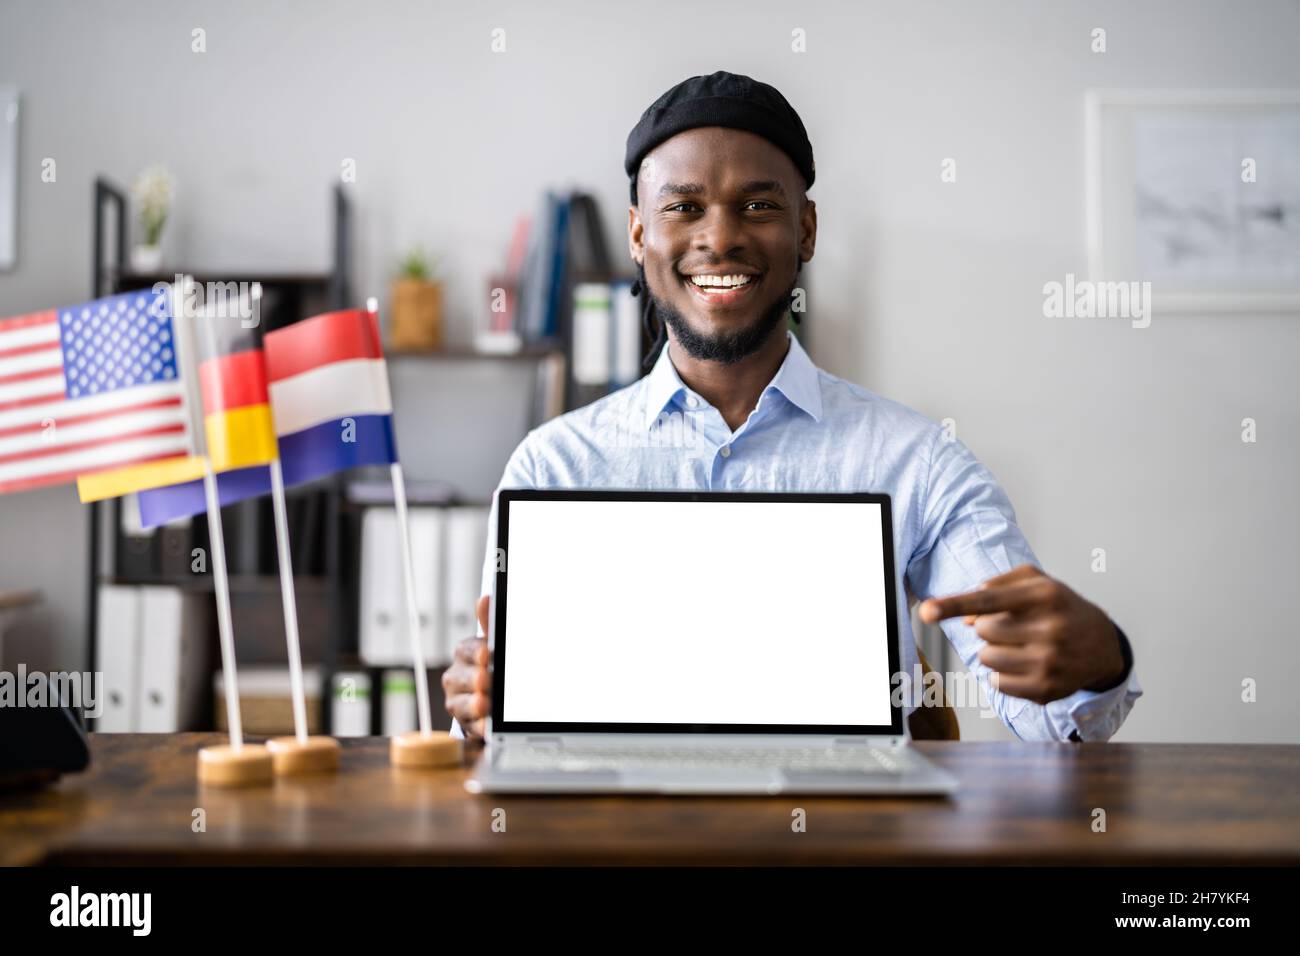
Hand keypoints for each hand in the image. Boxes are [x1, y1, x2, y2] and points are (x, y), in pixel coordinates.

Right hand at [441, 595, 491, 740]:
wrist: (496, 697)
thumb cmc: (495, 664)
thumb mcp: (496, 645)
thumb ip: (491, 624)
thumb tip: (485, 598)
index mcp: (465, 654)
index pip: (464, 649)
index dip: (475, 651)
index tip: (487, 652)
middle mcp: (456, 678)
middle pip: (458, 678)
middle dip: (473, 678)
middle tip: (485, 678)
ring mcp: (459, 702)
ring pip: (459, 704)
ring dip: (473, 703)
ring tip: (484, 704)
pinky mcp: (467, 723)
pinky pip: (471, 726)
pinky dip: (480, 726)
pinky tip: (489, 724)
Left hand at [917, 565, 1125, 704]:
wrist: (1104, 645)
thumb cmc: (1061, 608)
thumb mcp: (1037, 581)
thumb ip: (997, 586)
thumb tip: (966, 616)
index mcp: (1044, 595)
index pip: (988, 600)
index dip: (953, 605)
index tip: (926, 611)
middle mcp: (1050, 628)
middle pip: (983, 630)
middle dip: (988, 628)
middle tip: (1012, 627)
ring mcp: (1050, 662)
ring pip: (987, 658)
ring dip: (994, 652)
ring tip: (1020, 646)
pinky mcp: (1047, 689)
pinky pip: (998, 683)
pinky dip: (1003, 674)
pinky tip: (1026, 665)